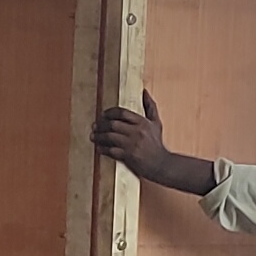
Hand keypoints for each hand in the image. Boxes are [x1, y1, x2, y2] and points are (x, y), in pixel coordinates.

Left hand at [91, 91, 215, 193]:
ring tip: (93, 136)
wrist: (161, 164)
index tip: (103, 115)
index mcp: (142, 122)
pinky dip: (103, 149)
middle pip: (113, 124)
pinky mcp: (128, 156)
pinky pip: (111, 151)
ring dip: (99, 136)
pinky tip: (99, 148)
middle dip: (101, 125)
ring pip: (110, 137)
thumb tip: (144, 92)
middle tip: (94, 126)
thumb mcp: (156, 123)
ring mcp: (132, 144)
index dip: (109, 112)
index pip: (122, 112)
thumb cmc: (157, 144)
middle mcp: (137, 132)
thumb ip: (150, 107)